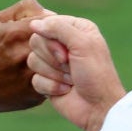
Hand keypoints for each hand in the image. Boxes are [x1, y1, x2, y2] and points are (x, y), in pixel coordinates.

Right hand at [0, 0, 51, 115]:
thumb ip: (24, 9)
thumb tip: (48, 12)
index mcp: (15, 34)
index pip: (48, 21)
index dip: (51, 24)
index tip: (49, 29)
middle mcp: (24, 55)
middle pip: (57, 41)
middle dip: (58, 41)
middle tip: (57, 43)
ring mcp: (31, 76)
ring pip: (59, 62)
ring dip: (60, 60)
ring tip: (56, 59)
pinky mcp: (37, 93)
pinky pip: (55, 81)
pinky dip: (55, 76)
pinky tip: (49, 74)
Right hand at [28, 15, 124, 130]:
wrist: (99, 107)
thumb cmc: (96, 74)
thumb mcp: (82, 44)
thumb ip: (57, 28)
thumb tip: (33, 24)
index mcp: (75, 29)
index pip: (47, 23)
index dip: (52, 40)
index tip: (67, 53)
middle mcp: (63, 43)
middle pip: (36, 41)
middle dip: (52, 58)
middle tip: (70, 66)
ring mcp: (53, 63)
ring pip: (33, 60)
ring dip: (54, 73)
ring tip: (71, 79)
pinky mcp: (47, 81)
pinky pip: (34, 79)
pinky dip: (51, 86)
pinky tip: (66, 90)